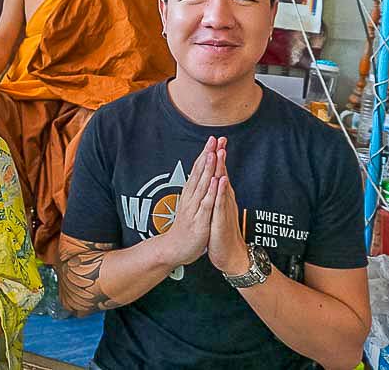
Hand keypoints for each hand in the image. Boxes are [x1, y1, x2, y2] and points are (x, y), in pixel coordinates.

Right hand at [161, 137, 218, 266]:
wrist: (174, 249)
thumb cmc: (185, 228)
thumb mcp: (191, 206)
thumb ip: (196, 192)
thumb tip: (201, 178)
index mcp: (190, 194)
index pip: (198, 170)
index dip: (205, 154)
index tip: (212, 139)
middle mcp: (191, 198)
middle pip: (199, 173)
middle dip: (207, 155)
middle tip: (213, 138)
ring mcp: (194, 208)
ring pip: (202, 185)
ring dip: (208, 168)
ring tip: (213, 153)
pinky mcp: (199, 221)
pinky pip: (206, 204)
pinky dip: (210, 192)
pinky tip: (215, 181)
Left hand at [207, 141, 249, 274]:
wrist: (230, 255)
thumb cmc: (222, 232)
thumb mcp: (219, 210)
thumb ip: (218, 195)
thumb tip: (217, 181)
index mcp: (222, 197)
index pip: (219, 173)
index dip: (217, 157)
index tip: (216, 140)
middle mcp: (225, 200)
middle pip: (222, 174)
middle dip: (220, 157)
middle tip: (220, 139)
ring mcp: (224, 209)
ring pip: (222, 186)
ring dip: (221, 169)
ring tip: (220, 153)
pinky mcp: (221, 220)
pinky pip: (221, 204)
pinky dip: (220, 192)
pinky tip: (221, 181)